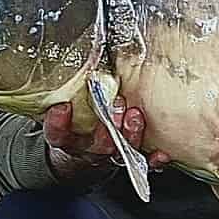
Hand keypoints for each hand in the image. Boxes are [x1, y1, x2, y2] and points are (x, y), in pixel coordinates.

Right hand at [44, 99, 169, 175]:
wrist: (83, 153)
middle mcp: (89, 149)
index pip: (58, 134)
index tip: (63, 107)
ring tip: (136, 116)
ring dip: (130, 134)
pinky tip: (161, 153)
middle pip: (96, 144)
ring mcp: (110, 156)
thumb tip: (73, 56)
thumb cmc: (76, 121)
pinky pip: (144, 163)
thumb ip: (68, 92)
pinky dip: (153, 158)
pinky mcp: (131, 160)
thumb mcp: (66, 109)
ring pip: (120, 151)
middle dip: (107, 127)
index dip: (58, 123)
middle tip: (116, 105)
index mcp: (68, 138)